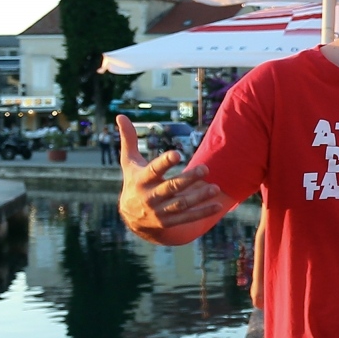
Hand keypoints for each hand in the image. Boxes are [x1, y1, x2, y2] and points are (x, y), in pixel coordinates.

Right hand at [116, 114, 225, 238]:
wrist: (130, 216)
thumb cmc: (133, 181)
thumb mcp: (129, 162)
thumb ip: (129, 139)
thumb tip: (120, 115)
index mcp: (141, 179)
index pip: (153, 170)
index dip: (164, 163)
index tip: (177, 154)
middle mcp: (150, 196)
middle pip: (171, 187)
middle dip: (189, 179)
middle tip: (206, 169)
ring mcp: (159, 211)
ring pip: (181, 204)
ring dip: (199, 197)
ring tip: (215, 188)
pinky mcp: (168, 222)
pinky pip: (187, 218)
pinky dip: (202, 213)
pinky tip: (217, 206)